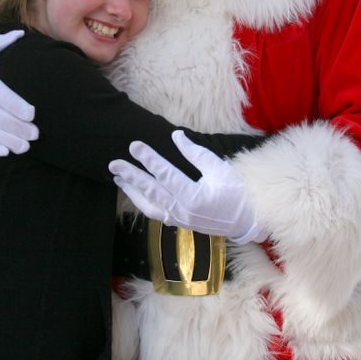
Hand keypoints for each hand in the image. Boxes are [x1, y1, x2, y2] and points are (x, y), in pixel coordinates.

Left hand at [109, 130, 265, 243]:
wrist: (246, 221)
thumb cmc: (236, 192)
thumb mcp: (219, 169)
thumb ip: (195, 153)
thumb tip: (176, 136)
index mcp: (194, 197)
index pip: (165, 175)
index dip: (149, 159)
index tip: (134, 146)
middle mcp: (183, 211)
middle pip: (151, 191)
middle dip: (131, 176)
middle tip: (114, 164)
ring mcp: (179, 220)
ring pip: (148, 206)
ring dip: (132, 191)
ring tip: (118, 178)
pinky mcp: (178, 223)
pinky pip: (155, 213)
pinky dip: (142, 202)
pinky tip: (134, 193)